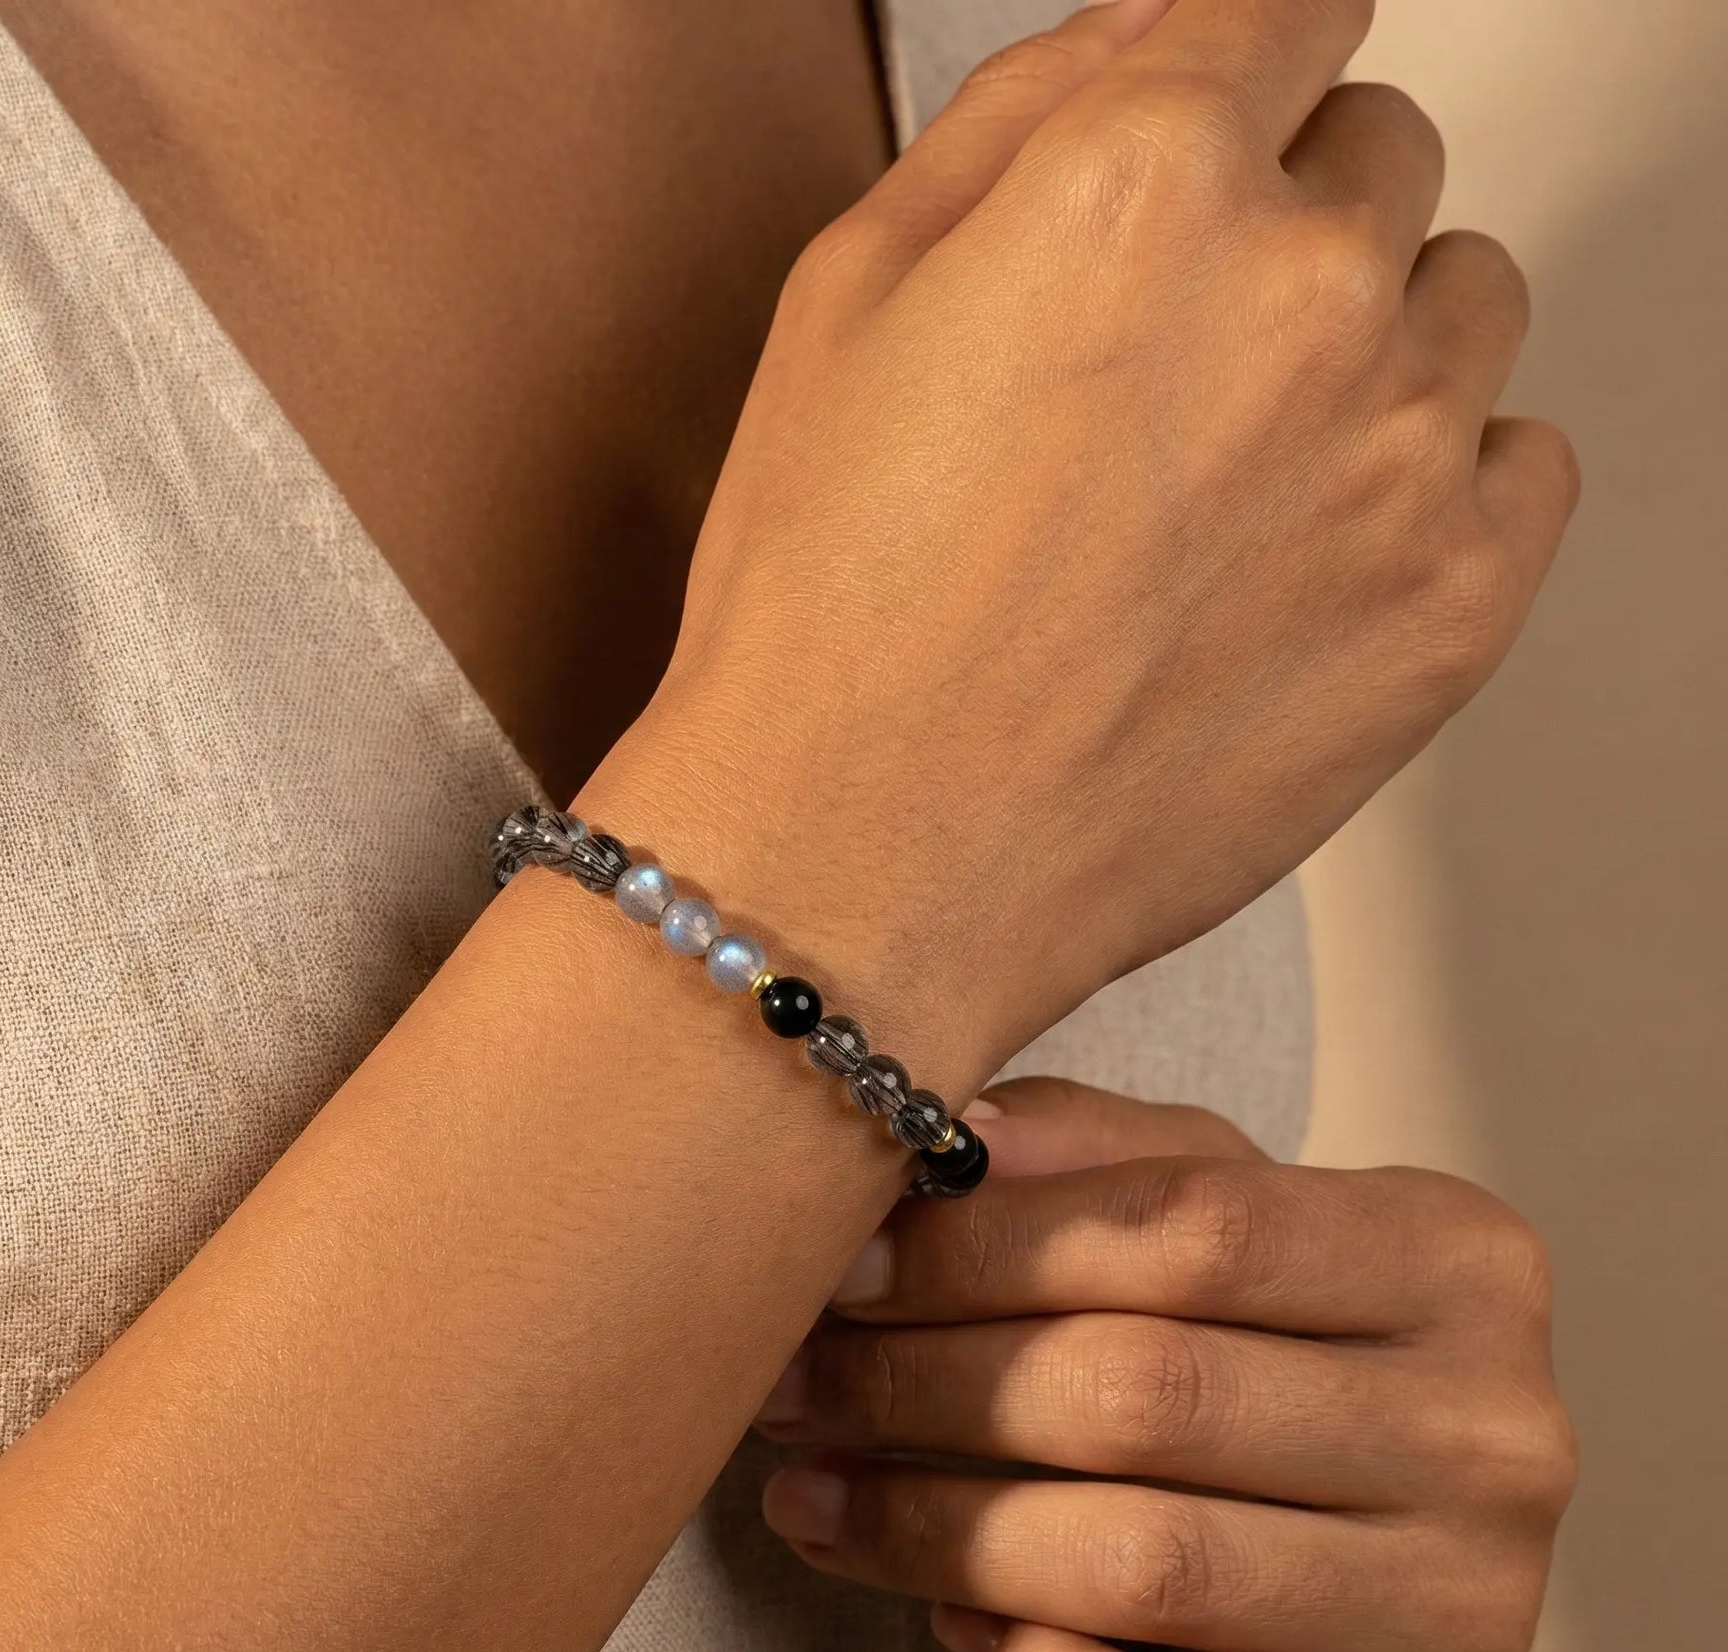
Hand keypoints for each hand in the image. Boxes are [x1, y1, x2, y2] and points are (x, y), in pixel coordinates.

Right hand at [582, 0, 1576, 1083]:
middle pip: (1377, 155)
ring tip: (1225, 485)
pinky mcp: (1457, 603)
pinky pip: (1520, 459)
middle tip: (1168, 368)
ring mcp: (1401, 451)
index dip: (1244, 62)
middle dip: (1283, 225)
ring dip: (1365, 351)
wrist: (863, 869)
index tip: (1236, 112)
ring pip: (1461, 301)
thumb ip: (1019, 111)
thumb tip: (1153, 29)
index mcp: (1144, 178)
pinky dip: (1434, 483)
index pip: (1289, 5)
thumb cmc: (827, 617)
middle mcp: (1307, 287)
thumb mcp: (843, 300)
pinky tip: (1302, 559)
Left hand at [754, 1078, 1577, 1651]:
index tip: (836, 1264)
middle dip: (924, 1385)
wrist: (1378, 1558)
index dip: (984, 1245)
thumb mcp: (1208, 1211)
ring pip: (1147, 1565)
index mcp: (1453, 1258)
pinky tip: (947, 1616)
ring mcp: (1474, 1614)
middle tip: (791, 1385)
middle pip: (1149, 1393)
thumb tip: (947, 1127)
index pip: (1191, 1226)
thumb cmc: (1263, 1347)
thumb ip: (1091, 1155)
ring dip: (932, 1530)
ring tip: (812, 1496)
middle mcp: (1496, 1433)